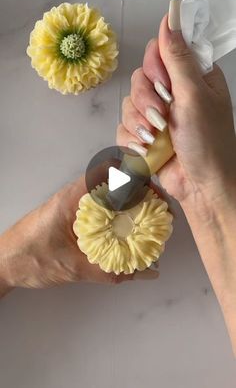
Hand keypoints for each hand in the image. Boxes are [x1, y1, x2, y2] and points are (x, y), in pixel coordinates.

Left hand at [0, 177, 158, 294]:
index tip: (155, 195)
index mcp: (75, 196)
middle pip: (116, 179)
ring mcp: (76, 204)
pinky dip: (121, 215)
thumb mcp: (73, 267)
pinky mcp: (75, 215)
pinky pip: (104, 207)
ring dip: (133, 204)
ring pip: (111, 193)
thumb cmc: (30, 258)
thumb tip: (146, 272)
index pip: (110, 168)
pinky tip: (130, 234)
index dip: (137, 175)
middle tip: (161, 214)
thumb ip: (110, 271)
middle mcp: (77, 194)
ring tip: (151, 224)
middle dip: (142, 193)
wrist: (4, 262)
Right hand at [117, 14, 235, 205]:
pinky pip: (123, 127)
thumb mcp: (194, 95)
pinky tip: (146, 150)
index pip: (160, 52)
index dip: (156, 67)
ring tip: (156, 138)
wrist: (201, 188)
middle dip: (146, 100)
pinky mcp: (144, 135)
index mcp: (192, 76)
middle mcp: (173, 92)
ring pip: (128, 103)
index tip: (166, 86)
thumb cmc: (207, 142)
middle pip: (139, 77)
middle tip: (162, 117)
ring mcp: (157, 115)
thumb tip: (171, 12)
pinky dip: (132, 139)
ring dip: (139, 123)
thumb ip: (177, 57)